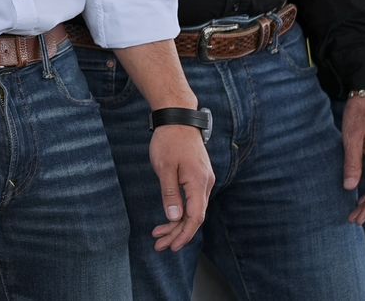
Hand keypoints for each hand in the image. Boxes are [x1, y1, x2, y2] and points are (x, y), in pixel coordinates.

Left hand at [147, 124, 212, 250]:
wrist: (178, 118)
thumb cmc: (169, 141)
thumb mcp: (164, 167)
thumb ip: (170, 193)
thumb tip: (175, 217)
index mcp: (198, 182)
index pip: (196, 217)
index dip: (184, 234)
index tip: (172, 246)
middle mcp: (206, 184)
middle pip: (195, 217)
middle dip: (177, 234)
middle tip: (159, 246)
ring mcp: (204, 181)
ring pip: (193, 210)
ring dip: (177, 224)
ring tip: (159, 236)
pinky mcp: (198, 177)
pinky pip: (192, 200)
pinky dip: (180, 211)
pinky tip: (169, 218)